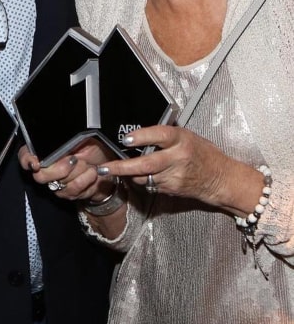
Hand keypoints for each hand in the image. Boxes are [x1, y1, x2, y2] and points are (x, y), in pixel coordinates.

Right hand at [18, 140, 116, 202]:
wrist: (106, 165)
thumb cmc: (90, 146)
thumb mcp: (80, 136)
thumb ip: (65, 138)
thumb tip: (58, 139)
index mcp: (45, 151)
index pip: (25, 156)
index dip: (26, 160)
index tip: (35, 163)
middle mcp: (46, 169)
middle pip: (40, 176)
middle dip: (60, 168)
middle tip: (74, 159)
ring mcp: (56, 184)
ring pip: (59, 183)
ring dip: (78, 172)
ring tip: (88, 164)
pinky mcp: (69, 194)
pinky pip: (73, 190)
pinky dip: (86, 179)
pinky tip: (93, 172)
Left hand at [97, 125, 262, 214]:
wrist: (220, 178)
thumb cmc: (203, 153)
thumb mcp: (187, 136)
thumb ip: (165, 136)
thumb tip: (138, 134)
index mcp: (182, 140)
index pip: (159, 136)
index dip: (141, 137)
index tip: (126, 139)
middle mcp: (178, 158)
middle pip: (146, 164)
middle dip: (121, 167)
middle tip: (103, 168)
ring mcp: (175, 177)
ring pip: (143, 177)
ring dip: (128, 173)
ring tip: (116, 168)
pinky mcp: (172, 190)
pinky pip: (150, 185)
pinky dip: (141, 180)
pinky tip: (139, 174)